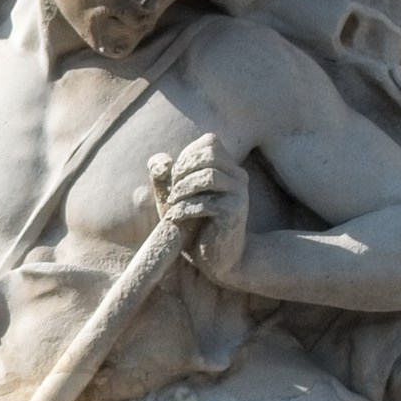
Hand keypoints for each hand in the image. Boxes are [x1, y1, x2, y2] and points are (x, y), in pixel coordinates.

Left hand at [150, 135, 249, 284]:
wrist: (218, 259)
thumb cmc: (195, 225)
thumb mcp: (175, 197)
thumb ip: (164, 177)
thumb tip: (161, 161)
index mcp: (228, 168)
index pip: (210, 141)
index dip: (188, 154)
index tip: (175, 177)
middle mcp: (239, 177)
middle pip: (211, 154)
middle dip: (184, 169)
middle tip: (172, 190)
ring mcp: (239, 194)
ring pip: (209, 176)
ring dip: (183, 189)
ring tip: (172, 204)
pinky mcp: (234, 213)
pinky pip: (206, 203)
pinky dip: (185, 209)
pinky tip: (176, 219)